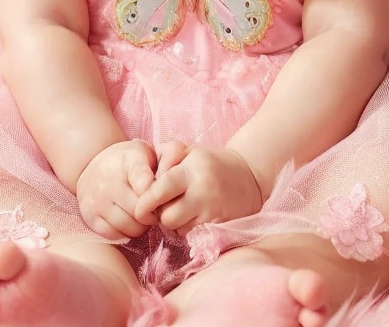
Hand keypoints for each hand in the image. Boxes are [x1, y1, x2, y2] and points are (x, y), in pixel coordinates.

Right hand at [76, 139, 157, 240]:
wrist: (93, 164)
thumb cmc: (127, 161)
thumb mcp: (145, 153)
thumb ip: (161, 162)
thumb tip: (165, 185)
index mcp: (128, 161)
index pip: (146, 185)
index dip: (157, 196)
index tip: (160, 197)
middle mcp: (109, 181)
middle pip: (141, 212)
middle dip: (152, 214)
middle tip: (154, 209)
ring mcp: (97, 200)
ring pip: (129, 226)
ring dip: (140, 225)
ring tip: (142, 215)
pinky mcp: (90, 216)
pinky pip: (114, 235)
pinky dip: (124, 232)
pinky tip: (127, 220)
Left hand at [134, 146, 263, 234]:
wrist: (250, 174)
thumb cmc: (210, 162)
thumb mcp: (188, 151)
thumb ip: (163, 158)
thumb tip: (143, 180)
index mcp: (191, 170)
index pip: (162, 188)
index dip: (146, 201)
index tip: (138, 208)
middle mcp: (202, 192)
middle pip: (168, 217)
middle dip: (162, 215)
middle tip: (166, 206)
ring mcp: (214, 211)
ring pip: (180, 231)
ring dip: (176, 225)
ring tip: (184, 210)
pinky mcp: (222, 227)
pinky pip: (195, 237)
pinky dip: (190, 230)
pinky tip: (195, 218)